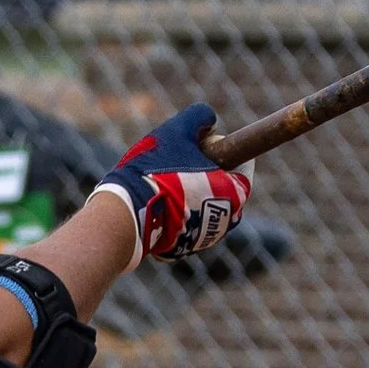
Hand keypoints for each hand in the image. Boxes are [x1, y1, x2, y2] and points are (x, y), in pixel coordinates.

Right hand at [95, 105, 253, 263]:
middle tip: (183, 155)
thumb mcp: (178, 131)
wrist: (125, 215)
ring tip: (164, 176)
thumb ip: (198, 117)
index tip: (212, 138)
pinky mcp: (182, 249)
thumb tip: (207, 121)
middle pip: (222, 186)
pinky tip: (156, 198)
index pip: (243, 166)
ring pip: (202, 204)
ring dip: (189, 188)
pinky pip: (185, 221)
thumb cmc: (156, 172)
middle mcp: (225, 222)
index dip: (227, 147)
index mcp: (234, 194)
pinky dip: (176, 208)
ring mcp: (203, 239)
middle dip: (206, 169)